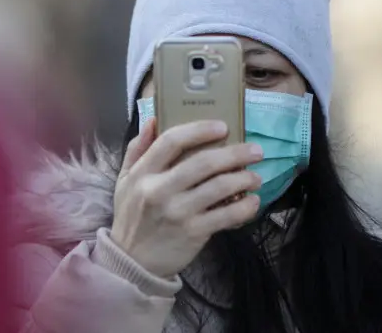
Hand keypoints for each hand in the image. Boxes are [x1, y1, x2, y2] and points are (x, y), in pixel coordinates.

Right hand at [110, 118, 262, 277]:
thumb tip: (154, 118)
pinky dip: (244, 207)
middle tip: (256, 151)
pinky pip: (225, 216)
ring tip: (256, 177)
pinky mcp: (192, 233)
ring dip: (244, 178)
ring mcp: (177, 212)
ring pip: (218, 187)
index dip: (200, 130)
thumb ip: (138, 149)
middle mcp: (159, 190)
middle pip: (203, 163)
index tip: (223, 126)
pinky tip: (253, 201)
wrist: (131, 262)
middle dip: (235, 153)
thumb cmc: (132, 215)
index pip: (172, 141)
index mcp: (143, 173)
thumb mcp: (125, 180)